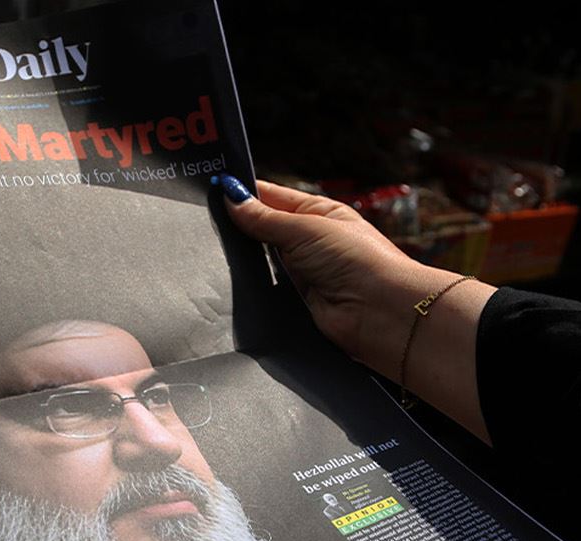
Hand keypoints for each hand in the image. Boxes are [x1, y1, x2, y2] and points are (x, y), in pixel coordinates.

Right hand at [215, 175, 495, 443]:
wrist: (381, 313)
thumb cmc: (356, 260)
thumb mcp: (305, 229)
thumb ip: (264, 218)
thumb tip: (231, 197)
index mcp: (317, 213)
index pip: (272, 197)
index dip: (243, 192)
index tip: (209, 187)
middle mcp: (310, 242)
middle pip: (263, 230)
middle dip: (237, 226)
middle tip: (199, 221)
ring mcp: (303, 273)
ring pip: (261, 261)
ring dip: (243, 259)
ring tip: (206, 249)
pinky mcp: (296, 303)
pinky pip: (265, 290)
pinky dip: (250, 287)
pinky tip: (225, 281)